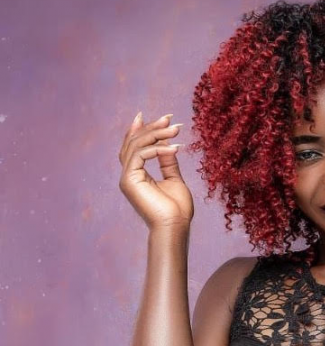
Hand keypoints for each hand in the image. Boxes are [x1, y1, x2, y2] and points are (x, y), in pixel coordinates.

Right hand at [118, 111, 193, 230]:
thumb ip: (168, 162)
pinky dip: (157, 148)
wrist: (174, 227)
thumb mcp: (174, 179)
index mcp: (137, 176)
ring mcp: (127, 178)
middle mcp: (128, 175)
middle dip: (152, 128)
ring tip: (175, 129)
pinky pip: (140, 154)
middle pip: (133, 143)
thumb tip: (168, 144)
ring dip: (156, 134)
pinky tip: (174, 147)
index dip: (143, 130)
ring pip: (136, 146)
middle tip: (169, 118)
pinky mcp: (129, 180)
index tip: (161, 118)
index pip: (134, 148)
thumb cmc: (176, 209)